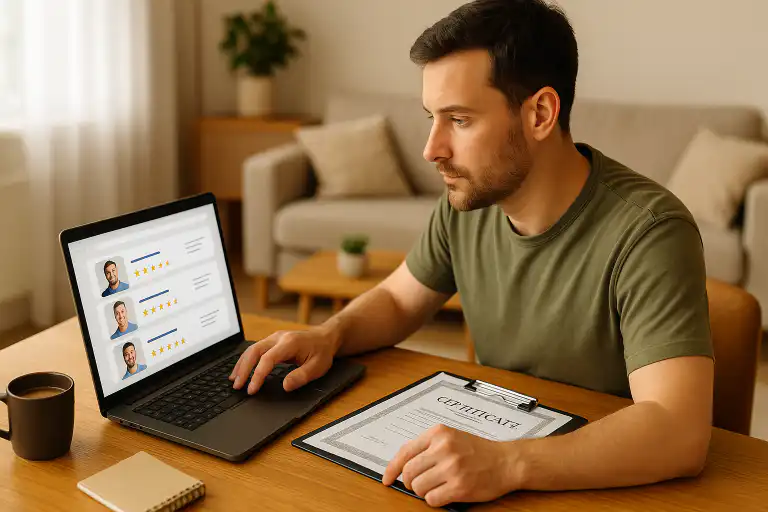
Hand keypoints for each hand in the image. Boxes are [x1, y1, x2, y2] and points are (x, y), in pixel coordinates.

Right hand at [228, 328, 336, 393]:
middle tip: (237, 386)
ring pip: (252, 349)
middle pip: (254, 351)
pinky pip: (255, 349)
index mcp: (289, 343)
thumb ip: (301, 376)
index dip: (257, 375)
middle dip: (244, 369)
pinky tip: (241, 369)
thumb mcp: (318, 367)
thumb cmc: (322, 352)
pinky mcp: (273, 341)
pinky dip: (246, 360)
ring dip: (242, 364)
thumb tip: (285, 386)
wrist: (325, 337)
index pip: (267, 359)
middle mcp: (279, 337)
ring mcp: (274, 338)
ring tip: (234, 380)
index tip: (252, 390)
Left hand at [381, 425, 521, 506]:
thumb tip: (402, 464)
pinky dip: (434, 499)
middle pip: (409, 472)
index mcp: (439, 433)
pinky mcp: (459, 486)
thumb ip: (428, 446)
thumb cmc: (480, 451)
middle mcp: (443, 448)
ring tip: (437, 486)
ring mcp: (451, 467)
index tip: (387, 478)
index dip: (392, 468)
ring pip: (418, 487)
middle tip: (419, 484)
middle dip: (410, 482)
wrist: (507, 461)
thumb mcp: (452, 437)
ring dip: (424, 491)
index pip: (405, 452)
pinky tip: (445, 493)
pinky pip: (432, 499)